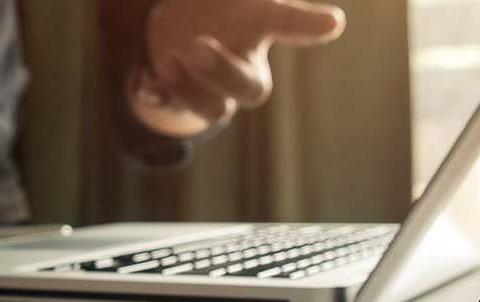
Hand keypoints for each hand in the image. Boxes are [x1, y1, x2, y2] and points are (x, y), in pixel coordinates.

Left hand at [132, 0, 344, 136]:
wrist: (180, 22)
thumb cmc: (222, 8)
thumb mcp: (244, 3)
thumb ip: (272, 6)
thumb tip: (319, 11)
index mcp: (261, 28)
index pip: (288, 26)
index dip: (307, 26)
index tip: (333, 20)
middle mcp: (244, 67)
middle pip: (251, 89)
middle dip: (223, 72)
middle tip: (194, 46)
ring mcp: (214, 88)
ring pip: (215, 109)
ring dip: (189, 90)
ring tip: (169, 58)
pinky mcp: (180, 96)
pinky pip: (174, 111)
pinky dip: (158, 100)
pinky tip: (146, 87)